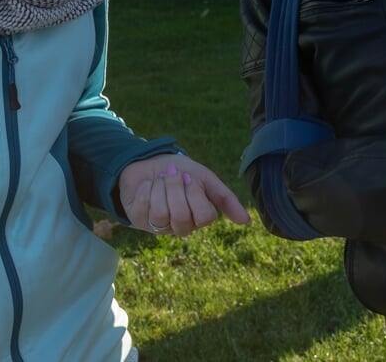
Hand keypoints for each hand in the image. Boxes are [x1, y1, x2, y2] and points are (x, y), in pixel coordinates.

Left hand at [119, 153, 250, 235]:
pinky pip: (142, 207)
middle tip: (172, 174)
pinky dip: (146, 188)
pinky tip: (147, 184)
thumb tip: (247, 222)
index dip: (195, 194)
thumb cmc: (181, 171)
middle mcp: (179, 226)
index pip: (205, 216)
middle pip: (181, 217)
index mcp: (198, 218)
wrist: (151, 160)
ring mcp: (158, 225)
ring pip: (160, 214)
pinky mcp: (138, 220)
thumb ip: (226, 199)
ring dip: (160, 188)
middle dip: (175, 189)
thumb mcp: (206, 179)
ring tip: (159, 178)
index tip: (189, 177)